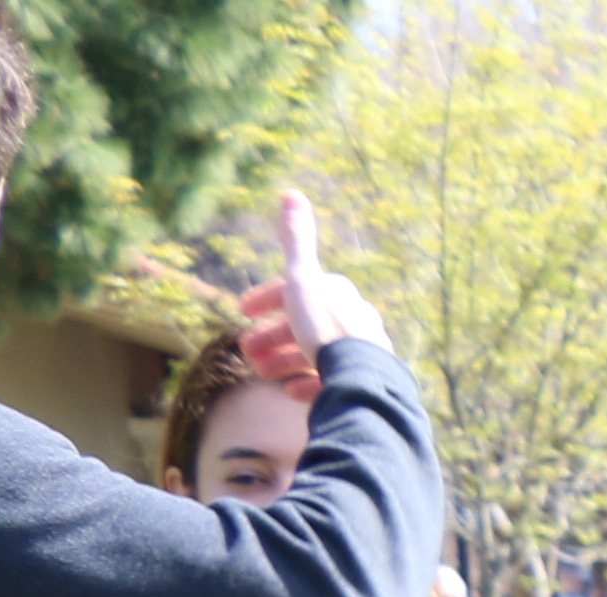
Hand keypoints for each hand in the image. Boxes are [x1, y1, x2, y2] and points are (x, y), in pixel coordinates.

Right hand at [228, 192, 386, 383]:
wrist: (360, 381)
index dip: (266, 297)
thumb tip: (291, 193)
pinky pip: (332, 381)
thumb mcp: (302, 281)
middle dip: (271, 336)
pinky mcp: (364, 383)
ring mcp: (361, 353)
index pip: (296, 288)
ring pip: (315, 353)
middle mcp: (355, 320)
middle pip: (304, 324)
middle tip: (246, 351)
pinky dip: (308, 383)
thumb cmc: (324, 329)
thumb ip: (296, 241)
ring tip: (261, 373)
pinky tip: (291, 392)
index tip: (242, 311)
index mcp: (338, 294)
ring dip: (284, 360)